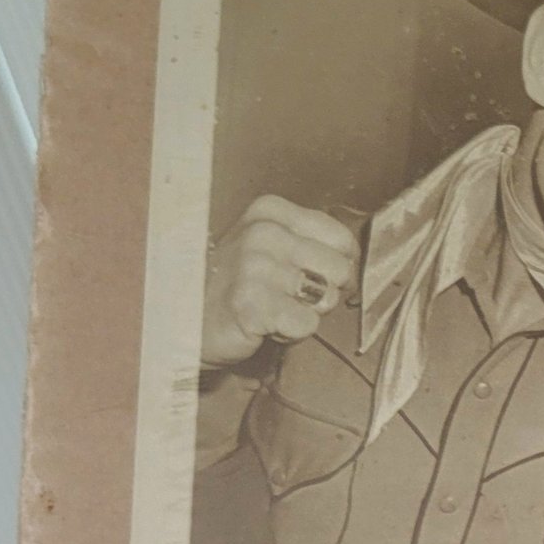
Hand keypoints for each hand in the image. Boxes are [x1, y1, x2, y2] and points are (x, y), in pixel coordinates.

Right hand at [203, 194, 358, 367]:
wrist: (186, 317)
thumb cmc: (239, 284)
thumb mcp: (275, 247)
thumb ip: (314, 245)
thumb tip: (358, 263)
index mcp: (271, 211)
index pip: (342, 240)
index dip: (336, 268)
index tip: (310, 277)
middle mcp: (262, 231)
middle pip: (339, 271)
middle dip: (321, 294)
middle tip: (284, 297)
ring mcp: (254, 265)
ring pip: (325, 298)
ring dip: (305, 314)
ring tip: (271, 308)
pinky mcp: (250, 302)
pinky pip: (307, 325)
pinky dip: (291, 333)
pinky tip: (262, 324)